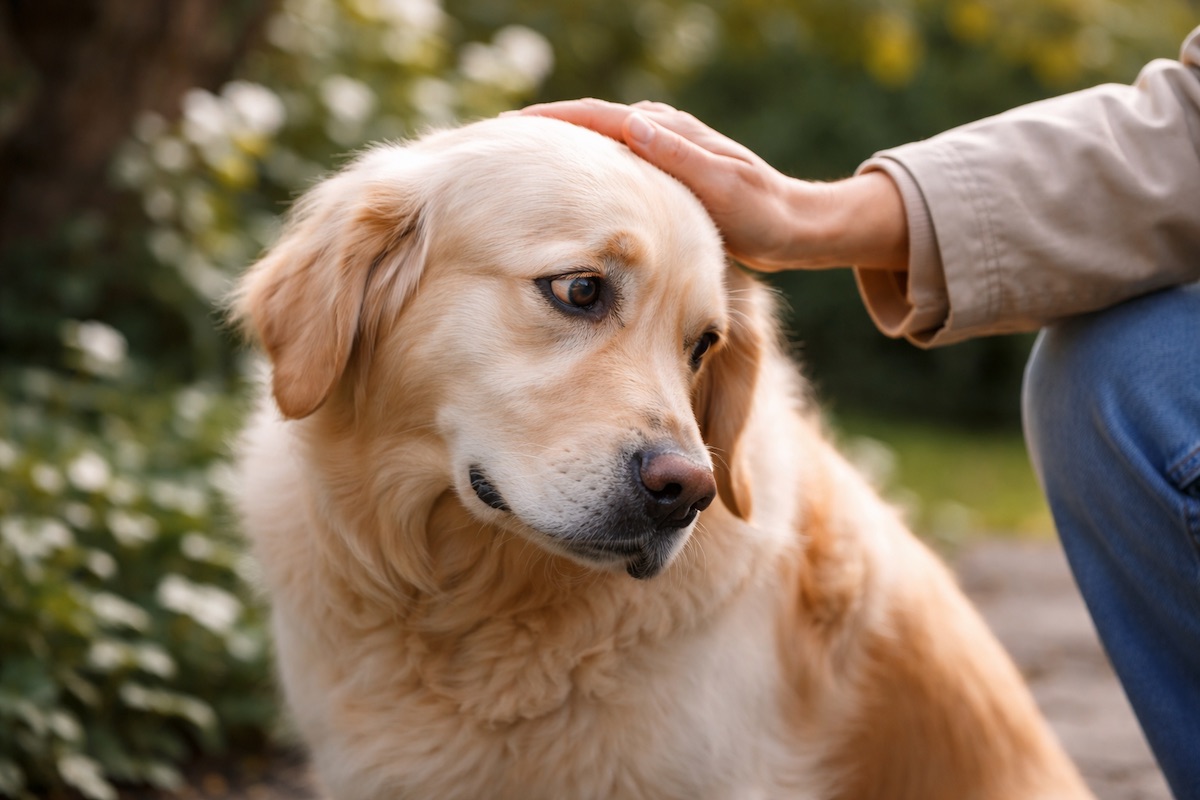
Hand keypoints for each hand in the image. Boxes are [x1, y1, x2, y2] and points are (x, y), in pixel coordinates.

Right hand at [517, 99, 907, 271]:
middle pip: (592, 122)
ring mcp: (664, 150)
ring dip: (566, 145)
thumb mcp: (722, 187)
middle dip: (547, 127)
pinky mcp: (667, 172)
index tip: (509, 128)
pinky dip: (589, 166)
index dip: (551, 120)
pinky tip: (574, 187)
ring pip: (602, 141)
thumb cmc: (761, 213)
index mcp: (667, 132)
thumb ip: (677, 156)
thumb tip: (631, 123)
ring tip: (526, 160)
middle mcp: (662, 132)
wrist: (795, 227)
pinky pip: (616, 162)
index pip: (597, 117)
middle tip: (500, 142)